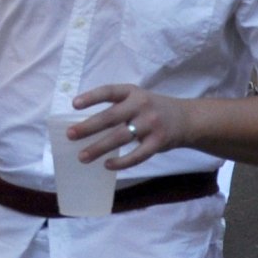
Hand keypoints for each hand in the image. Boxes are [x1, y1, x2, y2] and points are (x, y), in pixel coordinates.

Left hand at [65, 85, 189, 171]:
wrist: (187, 119)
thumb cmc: (153, 109)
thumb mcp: (138, 99)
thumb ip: (118, 107)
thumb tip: (86, 125)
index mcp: (133, 92)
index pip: (109, 92)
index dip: (92, 97)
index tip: (74, 104)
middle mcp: (141, 105)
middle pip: (111, 117)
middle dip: (88, 127)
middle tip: (70, 135)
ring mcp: (151, 124)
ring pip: (120, 137)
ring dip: (99, 148)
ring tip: (82, 157)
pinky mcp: (158, 142)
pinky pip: (137, 155)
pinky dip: (121, 162)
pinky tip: (107, 165)